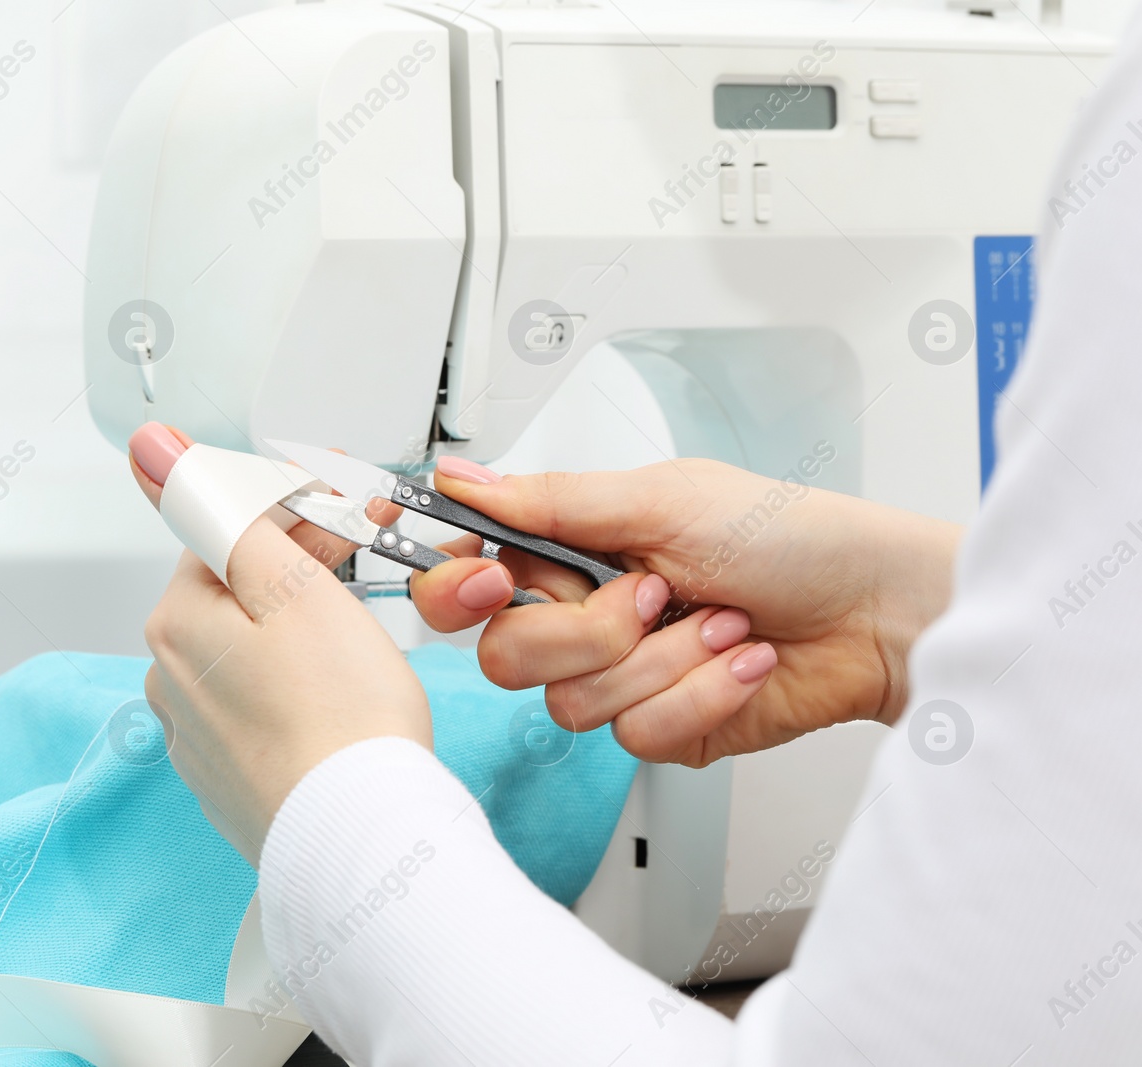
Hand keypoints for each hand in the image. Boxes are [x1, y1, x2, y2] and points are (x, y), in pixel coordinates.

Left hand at [128, 424, 430, 863]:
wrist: (362, 837)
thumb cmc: (341, 717)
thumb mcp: (291, 582)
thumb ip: (221, 509)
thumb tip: (149, 448)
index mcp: (175, 622)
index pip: (228, 534)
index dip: (299, 520)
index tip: (351, 517)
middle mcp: (169, 680)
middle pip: (239, 594)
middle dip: (302, 574)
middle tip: (369, 572)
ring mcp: (199, 737)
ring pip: (252, 654)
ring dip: (302, 637)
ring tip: (359, 652)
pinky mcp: (232, 780)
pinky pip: (264, 711)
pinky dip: (300, 697)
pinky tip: (340, 706)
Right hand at [408, 456, 960, 765]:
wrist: (876, 614)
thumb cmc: (790, 537)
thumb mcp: (664, 500)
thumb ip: (552, 501)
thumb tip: (461, 478)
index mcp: (574, 548)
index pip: (468, 576)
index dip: (454, 586)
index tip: (483, 579)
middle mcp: (586, 614)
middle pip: (505, 655)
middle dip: (584, 630)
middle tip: (650, 594)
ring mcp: (622, 678)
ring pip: (571, 701)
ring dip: (662, 658)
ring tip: (720, 621)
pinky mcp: (662, 729)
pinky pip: (635, 735)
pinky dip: (698, 693)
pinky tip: (740, 661)